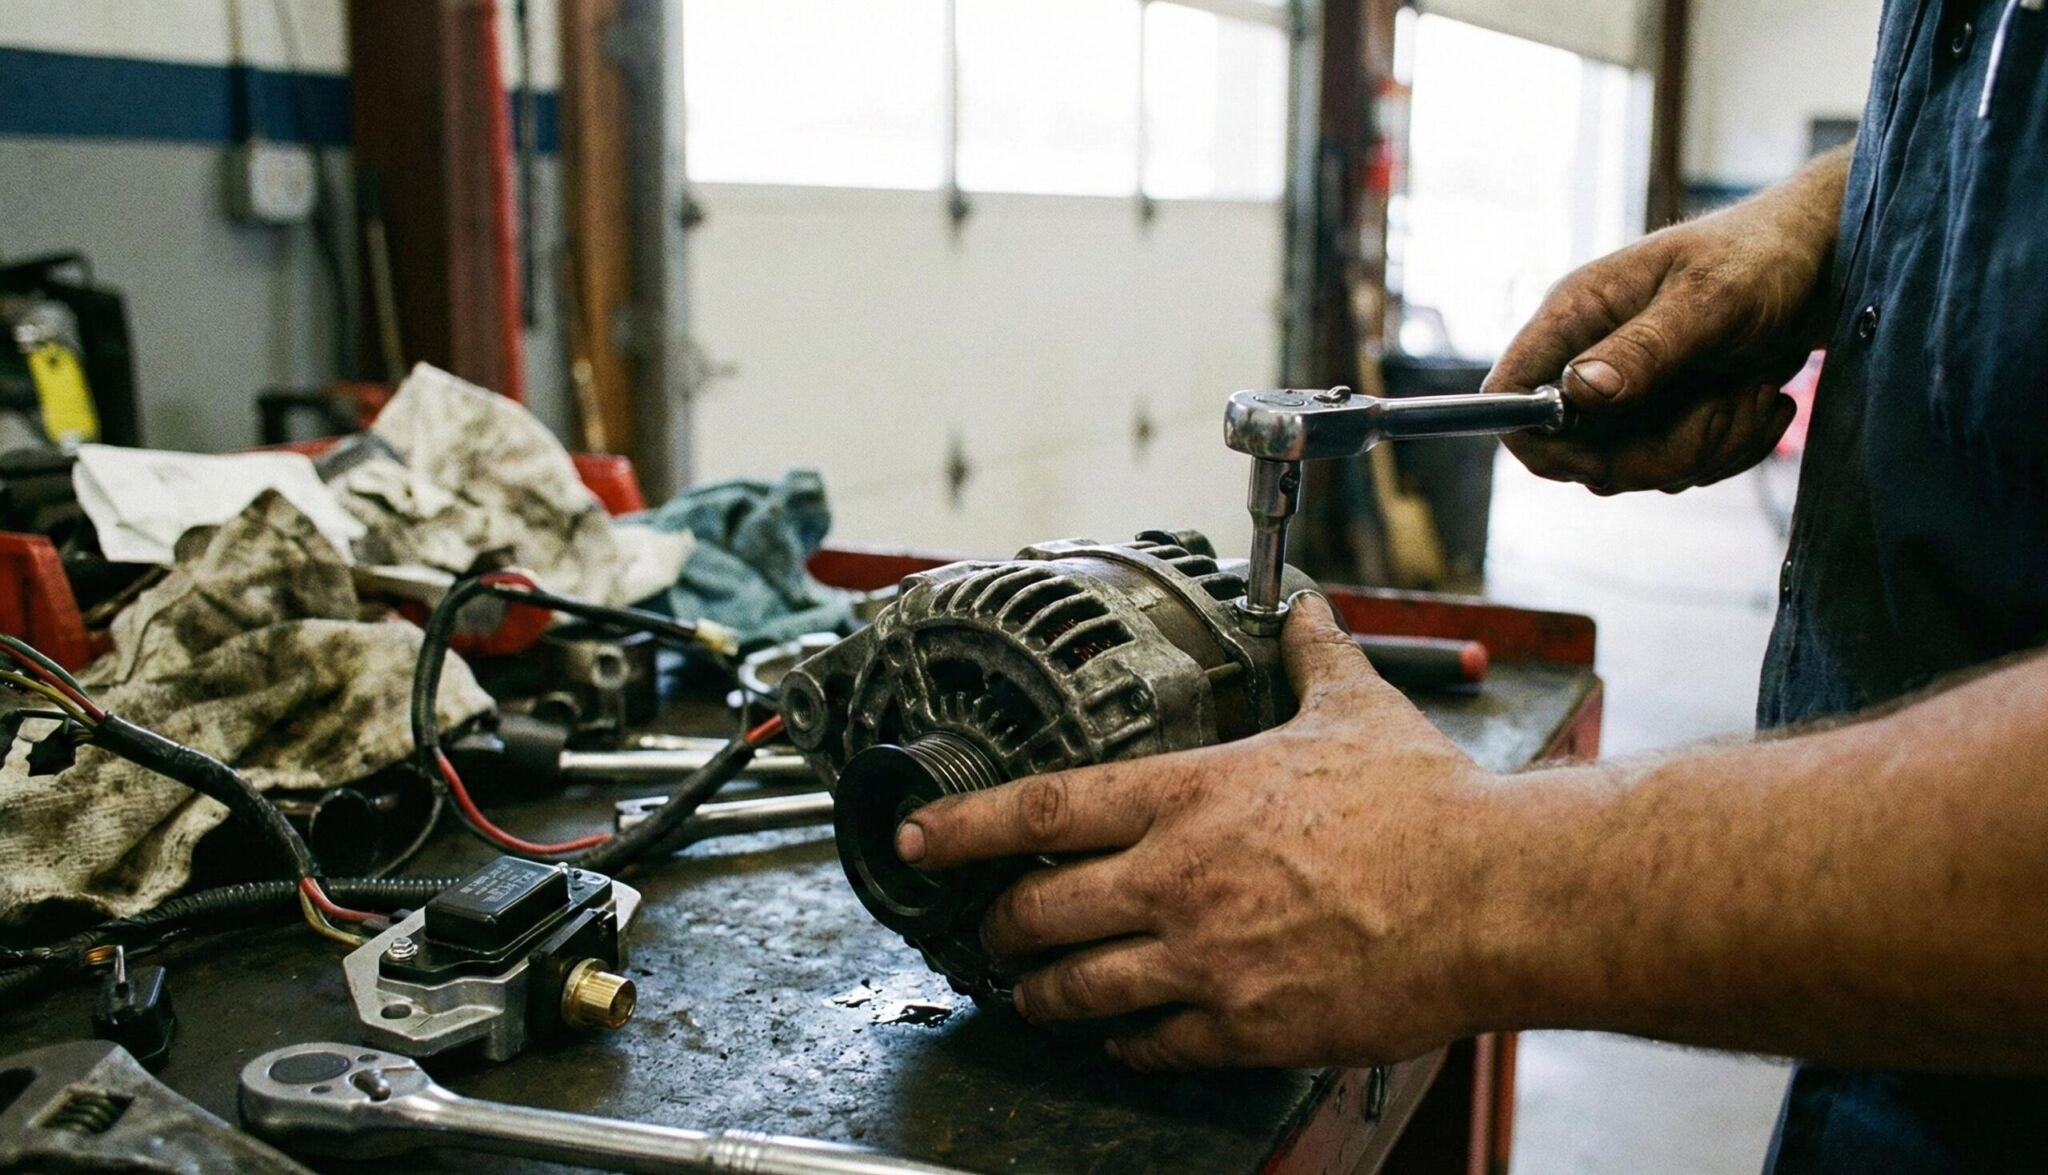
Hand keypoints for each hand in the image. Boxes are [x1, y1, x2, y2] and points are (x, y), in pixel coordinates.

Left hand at [892, 595, 1501, 1070]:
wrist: (1496, 897)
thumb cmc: (1429, 808)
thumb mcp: (1356, 711)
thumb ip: (1312, 657)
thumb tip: (1305, 609)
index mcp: (1190, 797)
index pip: (1040, 809)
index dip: (962, 827)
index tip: (916, 838)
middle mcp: (1178, 879)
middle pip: (1036, 911)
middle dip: (996, 925)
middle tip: (988, 929)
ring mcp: (1205, 960)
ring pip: (1076, 991)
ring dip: (1041, 995)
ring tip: (1031, 993)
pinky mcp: (1245, 1026)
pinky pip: (1150, 1046)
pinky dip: (1125, 1044)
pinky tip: (1126, 1038)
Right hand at [1488, 147, 1849, 493]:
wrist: (1829, 263)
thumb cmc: (1765, 257)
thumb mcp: (1710, 298)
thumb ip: (1644, 348)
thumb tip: (1578, 392)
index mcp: (1576, 316)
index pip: (1509, 394)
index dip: (1540, 440)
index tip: (1605, 453)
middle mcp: (1589, 356)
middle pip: (1578, 454)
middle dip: (1659, 451)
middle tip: (1721, 411)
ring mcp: (1628, 391)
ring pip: (1634, 468)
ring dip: (1707, 446)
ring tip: (1756, 391)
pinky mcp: (1666, 415)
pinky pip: (1676, 468)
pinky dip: (1728, 449)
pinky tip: (1762, 399)